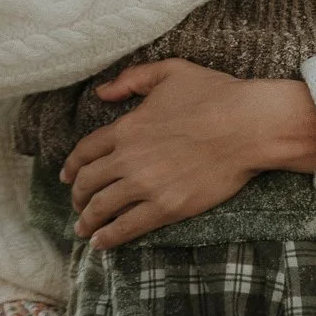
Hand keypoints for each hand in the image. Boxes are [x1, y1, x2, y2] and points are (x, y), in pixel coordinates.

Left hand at [61, 58, 315, 249]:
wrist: (249, 125)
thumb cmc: (216, 94)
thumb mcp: (170, 72)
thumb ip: (132, 79)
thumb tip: (102, 92)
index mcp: (127, 127)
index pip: (86, 151)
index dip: (72, 167)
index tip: (67, 177)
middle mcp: (128, 158)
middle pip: (88, 182)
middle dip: (77, 197)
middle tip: (77, 205)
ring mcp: (146, 185)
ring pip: (102, 208)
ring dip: (87, 221)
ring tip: (83, 229)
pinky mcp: (167, 207)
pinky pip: (127, 227)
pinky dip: (109, 237)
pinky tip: (101, 243)